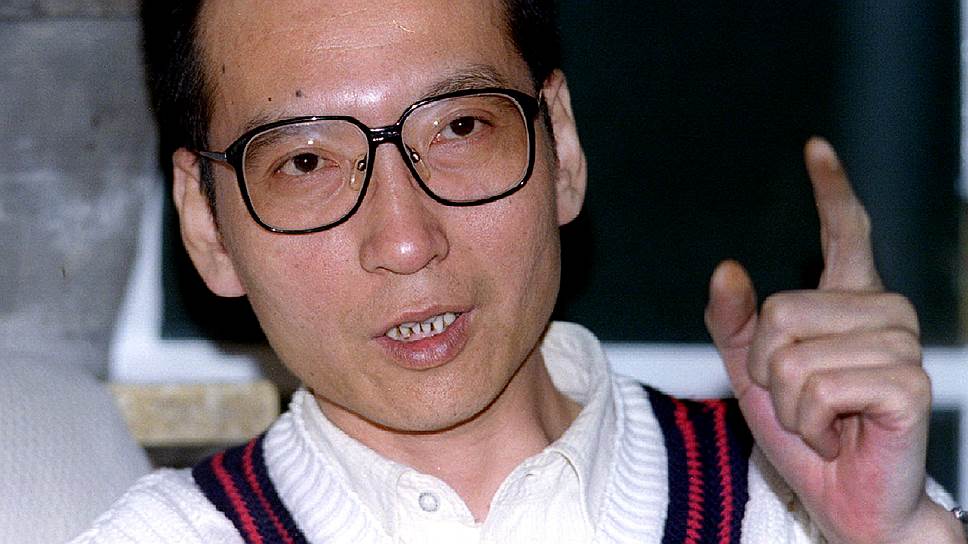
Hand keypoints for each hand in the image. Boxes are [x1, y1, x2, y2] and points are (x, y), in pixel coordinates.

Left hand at [704, 138, 962, 542]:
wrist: (844, 499)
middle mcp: (881, 312)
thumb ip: (735, 323)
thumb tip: (727, 268)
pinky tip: (839, 434)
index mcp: (848, 302)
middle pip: (779, 310)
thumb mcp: (755, 375)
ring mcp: (900, 345)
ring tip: (823, 420)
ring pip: (793, 353)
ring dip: (789, 403)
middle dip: (768, 369)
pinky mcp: (906, 383)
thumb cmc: (807, 435)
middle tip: (802, 403)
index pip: (844, 232)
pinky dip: (810, 422)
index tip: (814, 147)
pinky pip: (818, 386)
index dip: (830, 189)